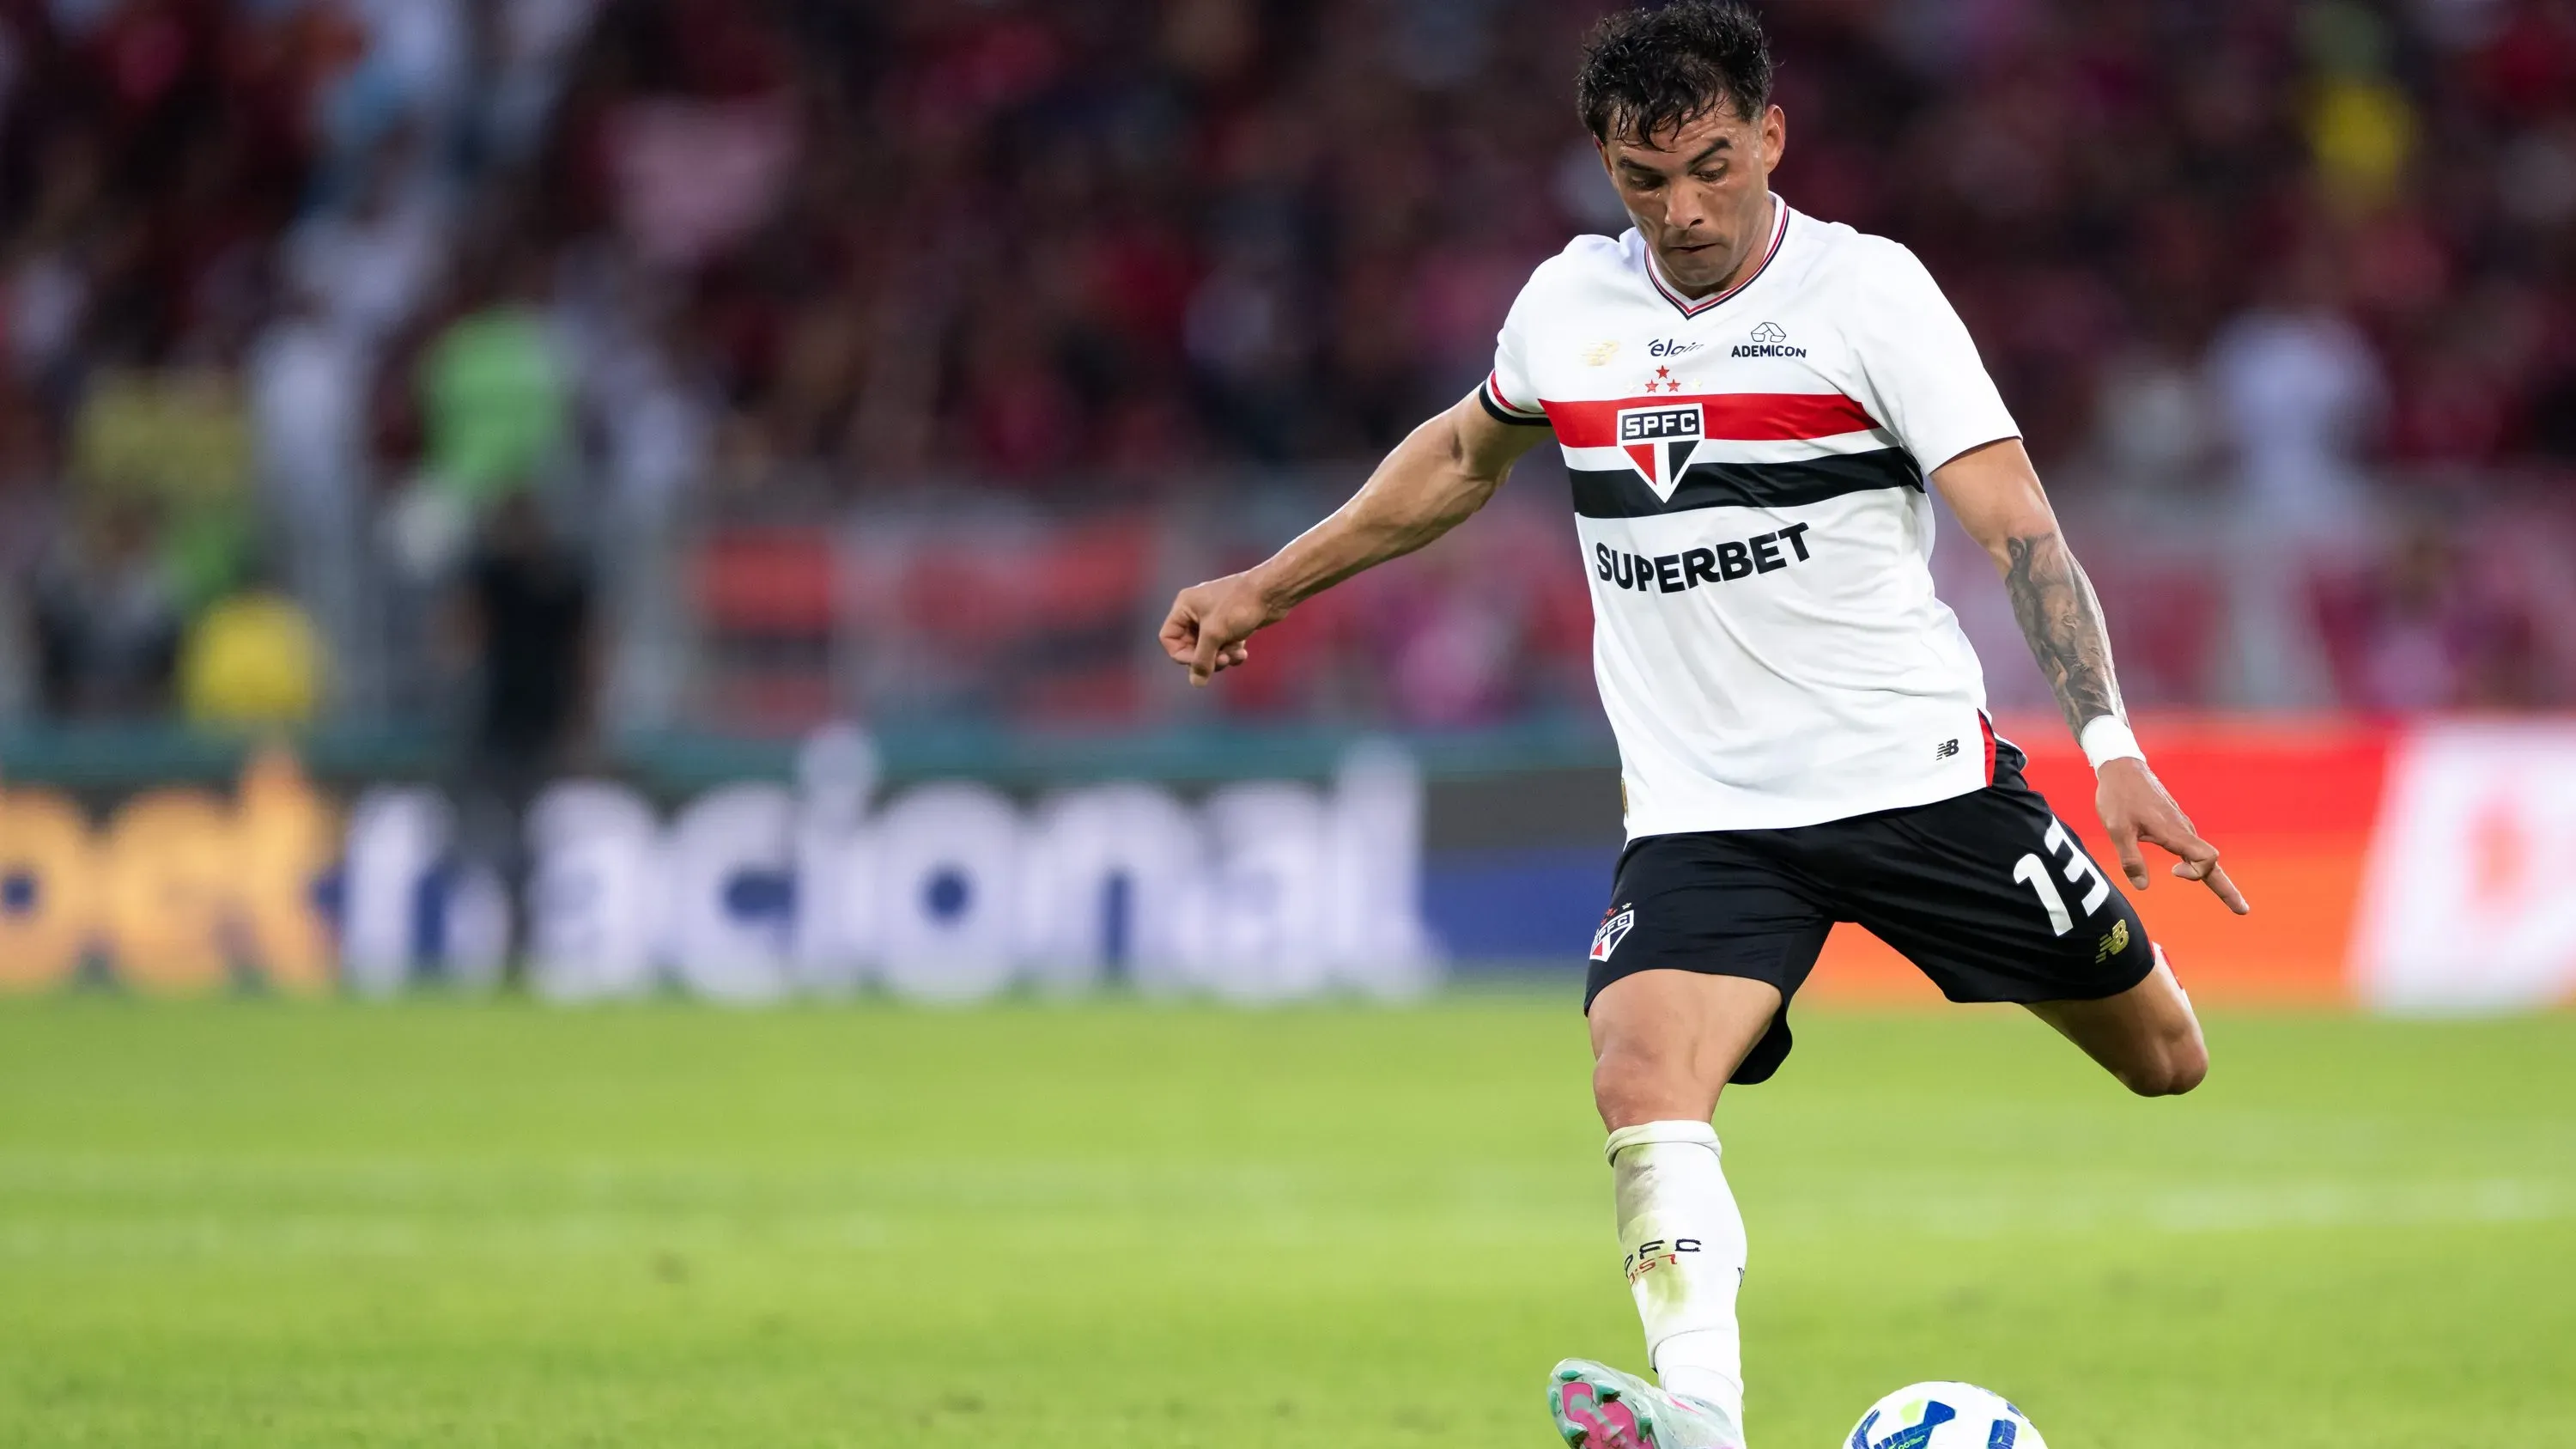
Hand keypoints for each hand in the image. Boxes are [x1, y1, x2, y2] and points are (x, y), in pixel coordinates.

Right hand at [1158, 570, 1277, 684]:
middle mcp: (1196, 610)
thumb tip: (1197, 683)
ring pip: (1208, 648)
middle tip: (1223, 660)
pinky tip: (1243, 653)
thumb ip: (1202, 660)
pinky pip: (1223, 645)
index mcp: (1185, 606)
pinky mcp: (1230, 623)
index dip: (1181, 655)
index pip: (1169, 638)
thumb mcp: (1215, 634)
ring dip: (1221, 657)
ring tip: (1235, 656)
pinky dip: (1231, 652)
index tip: (1199, 662)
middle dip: (1207, 657)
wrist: (1273, 592)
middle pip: (1190, 646)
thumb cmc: (1240, 605)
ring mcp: (1214, 617)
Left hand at [2095, 757, 2248, 913]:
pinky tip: (2191, 871)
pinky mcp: (2173, 824)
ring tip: (2230, 899)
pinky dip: (2198, 864)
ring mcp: (2180, 827)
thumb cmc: (2118, 796)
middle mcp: (2183, 830)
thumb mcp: (2116, 829)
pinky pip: (2191, 848)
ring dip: (2213, 878)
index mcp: (2174, 832)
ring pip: (2203, 856)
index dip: (2196, 872)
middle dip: (2227, 889)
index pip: (2207, 859)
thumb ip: (2130, 858)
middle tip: (2243, 911)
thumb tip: (2143, 886)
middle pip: (2213, 863)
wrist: (2121, 767)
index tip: (2173, 871)